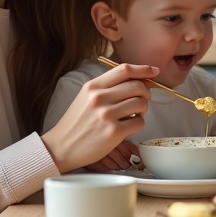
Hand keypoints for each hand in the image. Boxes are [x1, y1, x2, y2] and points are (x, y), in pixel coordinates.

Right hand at [41, 63, 157, 172]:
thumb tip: (140, 80)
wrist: (61, 147)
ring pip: (142, 103)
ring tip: (133, 115)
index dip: (143, 69)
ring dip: (143, 109)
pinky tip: (128, 127)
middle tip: (141, 100)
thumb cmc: (76, 123)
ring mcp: (107, 115)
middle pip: (138, 86)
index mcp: (93, 86)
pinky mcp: (114, 132)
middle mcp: (99, 98)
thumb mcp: (86, 97)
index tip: (154, 71)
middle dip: (146, 92)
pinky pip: (140, 122)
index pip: (125, 70)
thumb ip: (109, 87)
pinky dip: (139, 124)